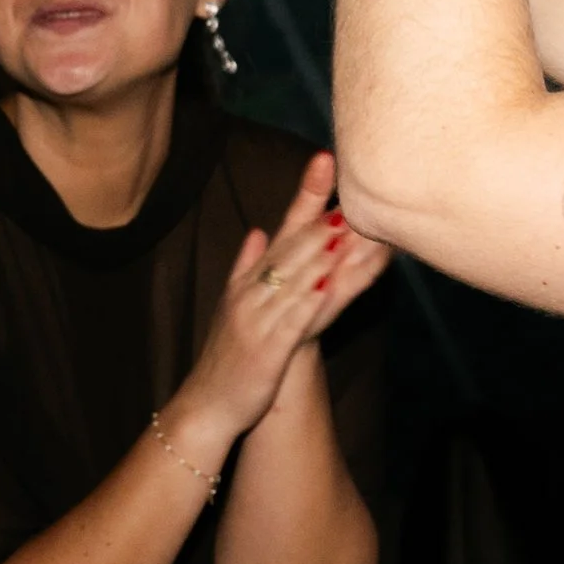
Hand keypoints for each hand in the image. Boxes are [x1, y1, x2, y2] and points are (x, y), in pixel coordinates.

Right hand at [178, 157, 388, 446]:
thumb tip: (256, 231)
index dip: (305, 194)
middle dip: (327, 216)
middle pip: (295, 246)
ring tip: (357, 225)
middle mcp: (252, 292)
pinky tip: (332, 283)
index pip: (284, 227)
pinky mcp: (267, 347)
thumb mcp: (231, 304)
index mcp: (249, 279)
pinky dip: (314, 300)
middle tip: (356, 186)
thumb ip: (245, 266)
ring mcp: (259, 318)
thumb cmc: (227, 356)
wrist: (207, 405)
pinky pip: (295, 319)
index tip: (325, 158)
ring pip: (298, 277)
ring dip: (329, 252)